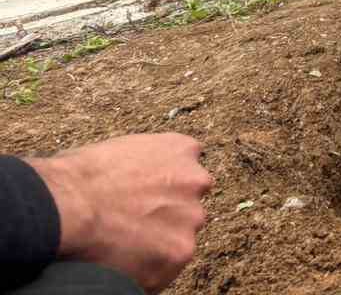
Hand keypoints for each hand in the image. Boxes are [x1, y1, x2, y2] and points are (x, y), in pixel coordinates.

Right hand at [29, 134, 212, 292]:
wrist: (68, 208)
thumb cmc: (79, 178)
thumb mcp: (121, 148)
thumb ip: (144, 162)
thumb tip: (138, 176)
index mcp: (180, 150)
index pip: (186, 168)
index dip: (165, 185)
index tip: (147, 196)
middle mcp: (195, 181)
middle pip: (188, 203)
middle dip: (166, 215)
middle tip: (133, 224)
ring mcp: (190, 218)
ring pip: (180, 235)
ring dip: (160, 242)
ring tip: (123, 245)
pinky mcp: (180, 252)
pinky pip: (168, 265)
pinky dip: (150, 269)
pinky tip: (124, 263)